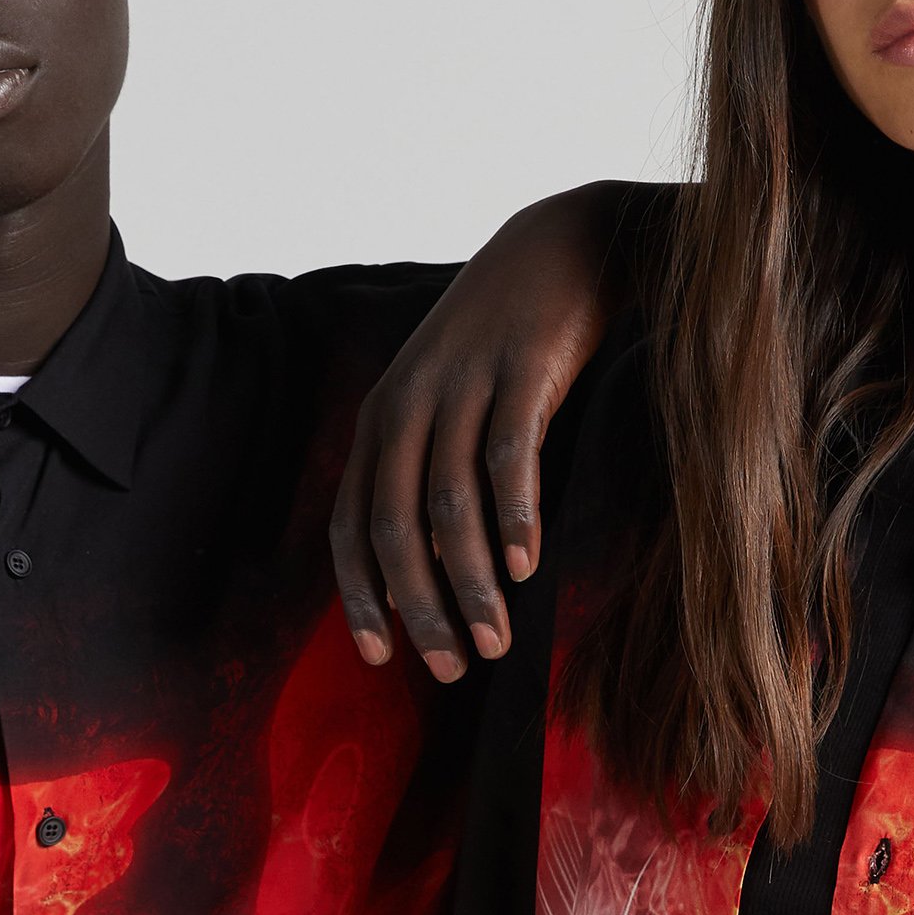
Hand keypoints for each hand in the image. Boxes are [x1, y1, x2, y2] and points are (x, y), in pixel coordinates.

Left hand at [330, 182, 634, 680]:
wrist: (562, 246)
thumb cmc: (504, 345)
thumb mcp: (447, 403)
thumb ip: (429, 475)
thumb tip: (428, 573)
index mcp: (382, 420)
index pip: (352, 524)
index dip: (360, 596)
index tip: (380, 659)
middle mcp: (408, 402)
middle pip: (396, 526)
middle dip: (418, 608)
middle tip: (451, 668)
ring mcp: (462, 384)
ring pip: (449, 504)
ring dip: (469, 583)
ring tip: (495, 641)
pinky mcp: (521, 369)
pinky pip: (508, 456)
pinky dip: (512, 517)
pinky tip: (524, 569)